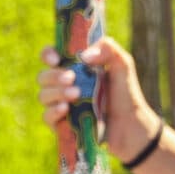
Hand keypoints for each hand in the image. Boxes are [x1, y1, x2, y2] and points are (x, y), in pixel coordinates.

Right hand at [39, 38, 161, 163]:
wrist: (131, 125)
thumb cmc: (126, 94)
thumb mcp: (122, 64)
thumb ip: (107, 48)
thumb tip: (83, 56)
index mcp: (74, 68)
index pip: (51, 57)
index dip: (47, 55)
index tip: (55, 59)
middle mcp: (65, 86)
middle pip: (43, 77)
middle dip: (53, 75)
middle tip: (71, 78)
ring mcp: (62, 105)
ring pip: (43, 96)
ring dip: (56, 92)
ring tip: (76, 94)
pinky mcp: (62, 125)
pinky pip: (46, 117)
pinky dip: (53, 111)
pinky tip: (65, 109)